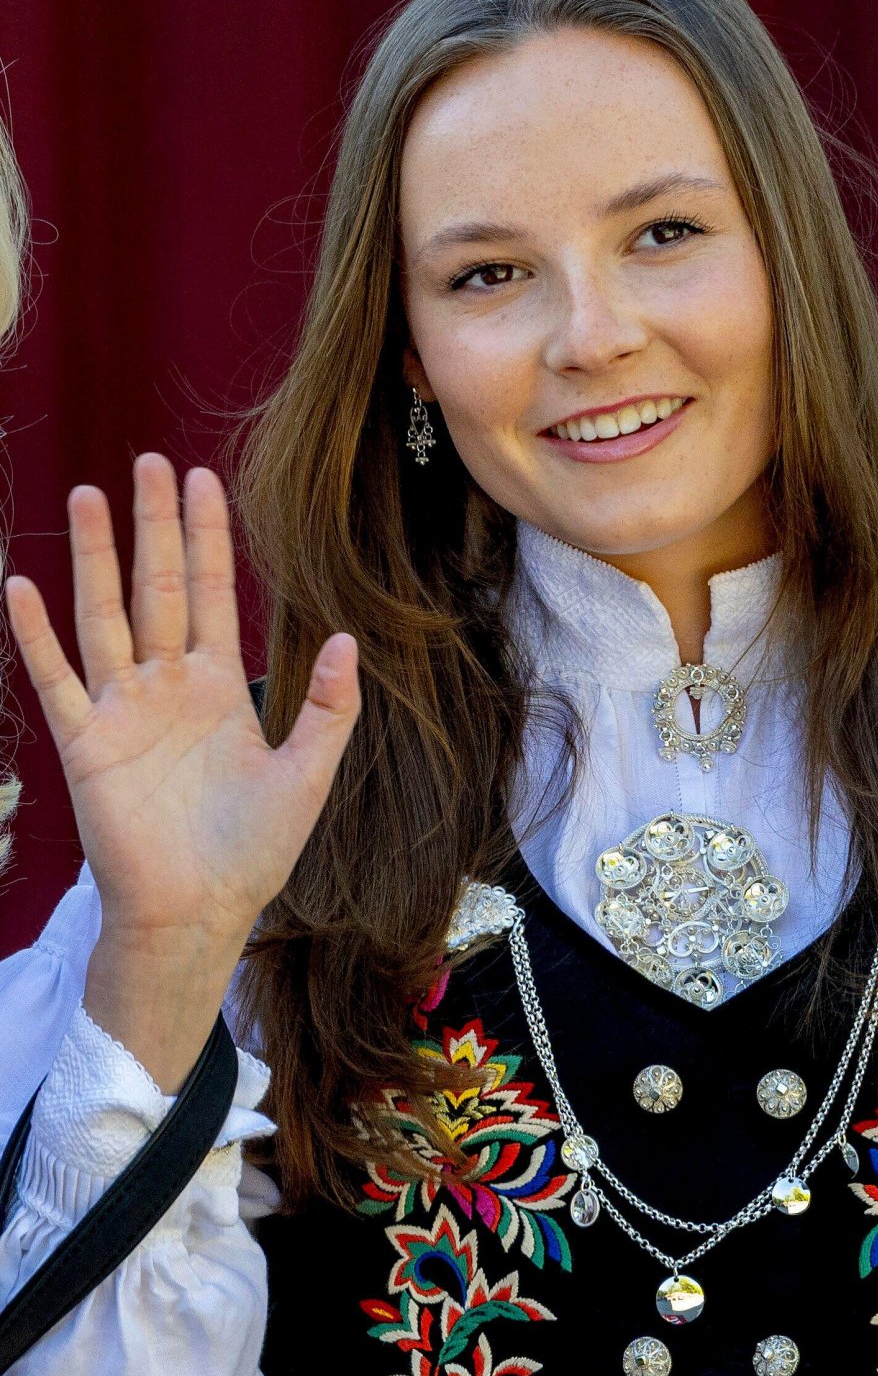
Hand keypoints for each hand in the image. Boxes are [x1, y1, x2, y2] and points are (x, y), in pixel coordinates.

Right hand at [4, 452, 359, 959]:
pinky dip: (37, 636)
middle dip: (153, 525)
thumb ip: (328, 708)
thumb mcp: (306, 774)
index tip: (201, 480)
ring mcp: (122, 710)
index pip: (211, 592)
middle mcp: (167, 686)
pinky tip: (21, 587)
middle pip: (157, 587)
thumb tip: (346, 639)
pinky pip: (57, 680)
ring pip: (104, 616)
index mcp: (218, 685)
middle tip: (147, 462)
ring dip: (93, 558)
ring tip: (85, 496)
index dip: (206, 537)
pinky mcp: (86, 745)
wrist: (200, 913)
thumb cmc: (254, 850)